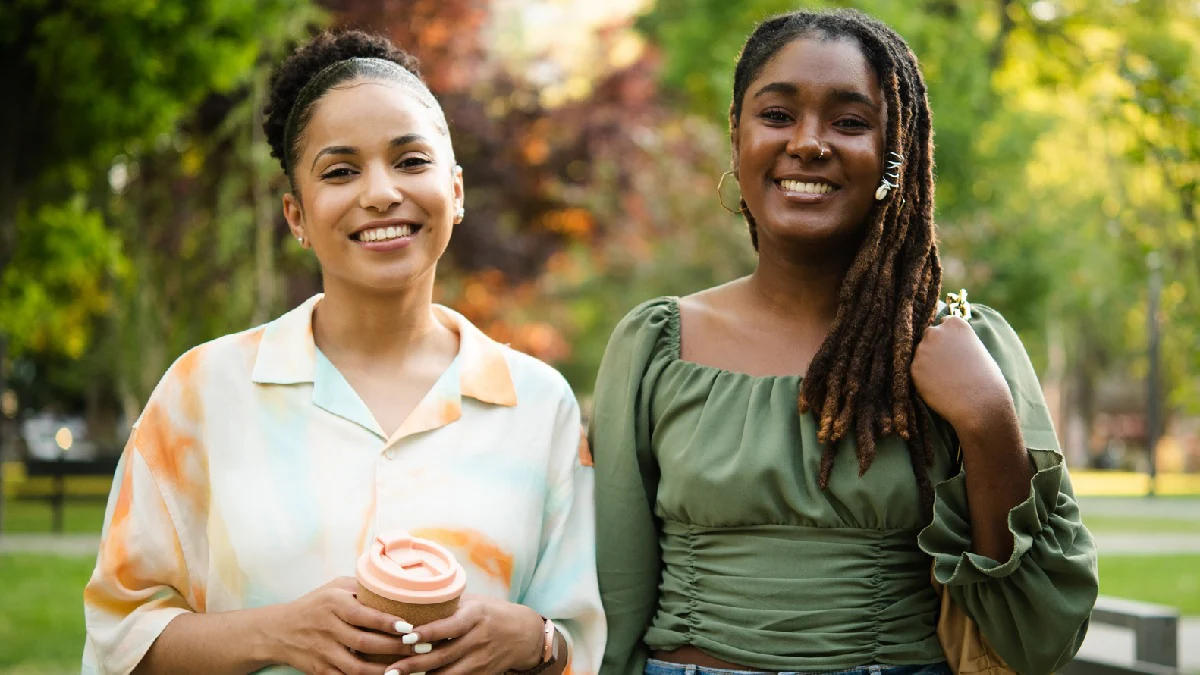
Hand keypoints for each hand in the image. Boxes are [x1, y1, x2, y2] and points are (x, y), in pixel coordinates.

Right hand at [264, 577, 418, 674]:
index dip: (388, 623)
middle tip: (421, 647)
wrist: (277, 631)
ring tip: (408, 668)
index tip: (409, 627)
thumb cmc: (315, 605)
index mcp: (333, 604)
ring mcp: (323, 652)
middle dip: (395, 648)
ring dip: (384, 671)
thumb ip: (362, 588)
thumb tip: (398, 586)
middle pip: (364, 643)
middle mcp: (327, 628)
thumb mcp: (334, 588)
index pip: (364, 615)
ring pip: (357, 667)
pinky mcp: (320, 671)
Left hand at [384, 595, 544, 674]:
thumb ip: (448, 605)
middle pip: (443, 656)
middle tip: (391, 669)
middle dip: (414, 664)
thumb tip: (412, 598)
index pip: (450, 626)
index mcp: (476, 616)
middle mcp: (479, 639)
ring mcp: (481, 660)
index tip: (406, 637)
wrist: (524, 634)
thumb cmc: (492, 613)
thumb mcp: (474, 602)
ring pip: (448, 674)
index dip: (427, 633)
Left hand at [910, 315, 1013, 436]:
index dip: (948, 338)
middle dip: (935, 347)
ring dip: (929, 363)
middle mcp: (935, 332)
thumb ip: (958, 340)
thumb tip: (946, 342)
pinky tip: (940, 386)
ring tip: (948, 379)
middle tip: (949, 366)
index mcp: (955, 324)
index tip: (955, 350)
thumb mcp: (976, 348)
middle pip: (929, 336)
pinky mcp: (914, 368)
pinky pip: (917, 370)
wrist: (980, 403)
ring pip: (921, 354)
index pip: (944, 323)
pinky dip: (925, 378)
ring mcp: (922, 349)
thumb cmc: (986, 378)